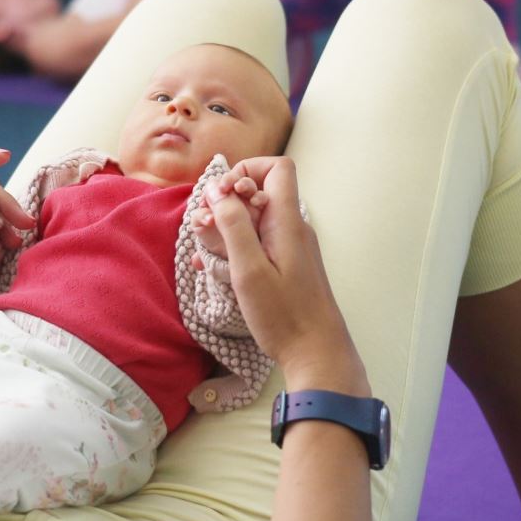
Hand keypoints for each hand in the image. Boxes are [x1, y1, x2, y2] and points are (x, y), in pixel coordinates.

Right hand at [207, 157, 368, 395]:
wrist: (316, 353)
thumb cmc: (284, 315)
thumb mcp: (249, 270)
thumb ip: (233, 226)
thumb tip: (217, 190)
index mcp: (287, 222)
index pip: (276, 168)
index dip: (246, 171)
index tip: (221, 195)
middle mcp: (292, 228)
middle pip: (258, 193)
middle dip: (226, 203)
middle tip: (203, 226)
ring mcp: (290, 247)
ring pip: (254, 219)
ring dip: (225, 228)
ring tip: (203, 251)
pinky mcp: (286, 266)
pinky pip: (257, 243)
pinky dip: (234, 248)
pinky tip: (211, 267)